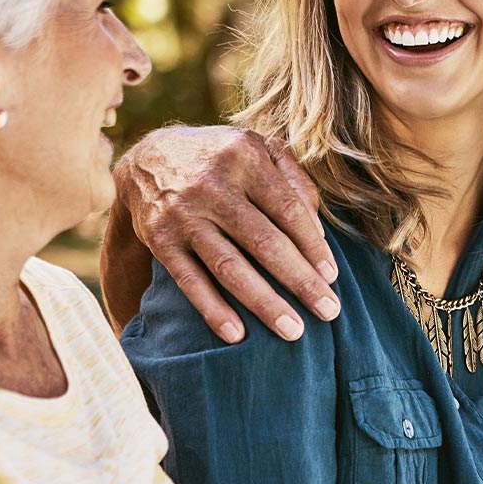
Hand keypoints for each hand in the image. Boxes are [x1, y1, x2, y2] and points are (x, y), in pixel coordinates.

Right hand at [105, 124, 339, 342]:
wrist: (149, 159)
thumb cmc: (221, 159)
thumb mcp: (258, 148)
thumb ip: (293, 179)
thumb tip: (318, 231)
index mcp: (244, 156)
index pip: (288, 210)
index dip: (313, 246)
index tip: (333, 277)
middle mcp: (212, 185)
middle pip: (264, 242)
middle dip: (300, 281)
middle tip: (328, 311)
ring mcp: (183, 214)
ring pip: (229, 267)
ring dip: (264, 303)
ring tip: (293, 331)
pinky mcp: (160, 240)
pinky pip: (189, 281)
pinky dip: (212, 310)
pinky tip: (237, 335)